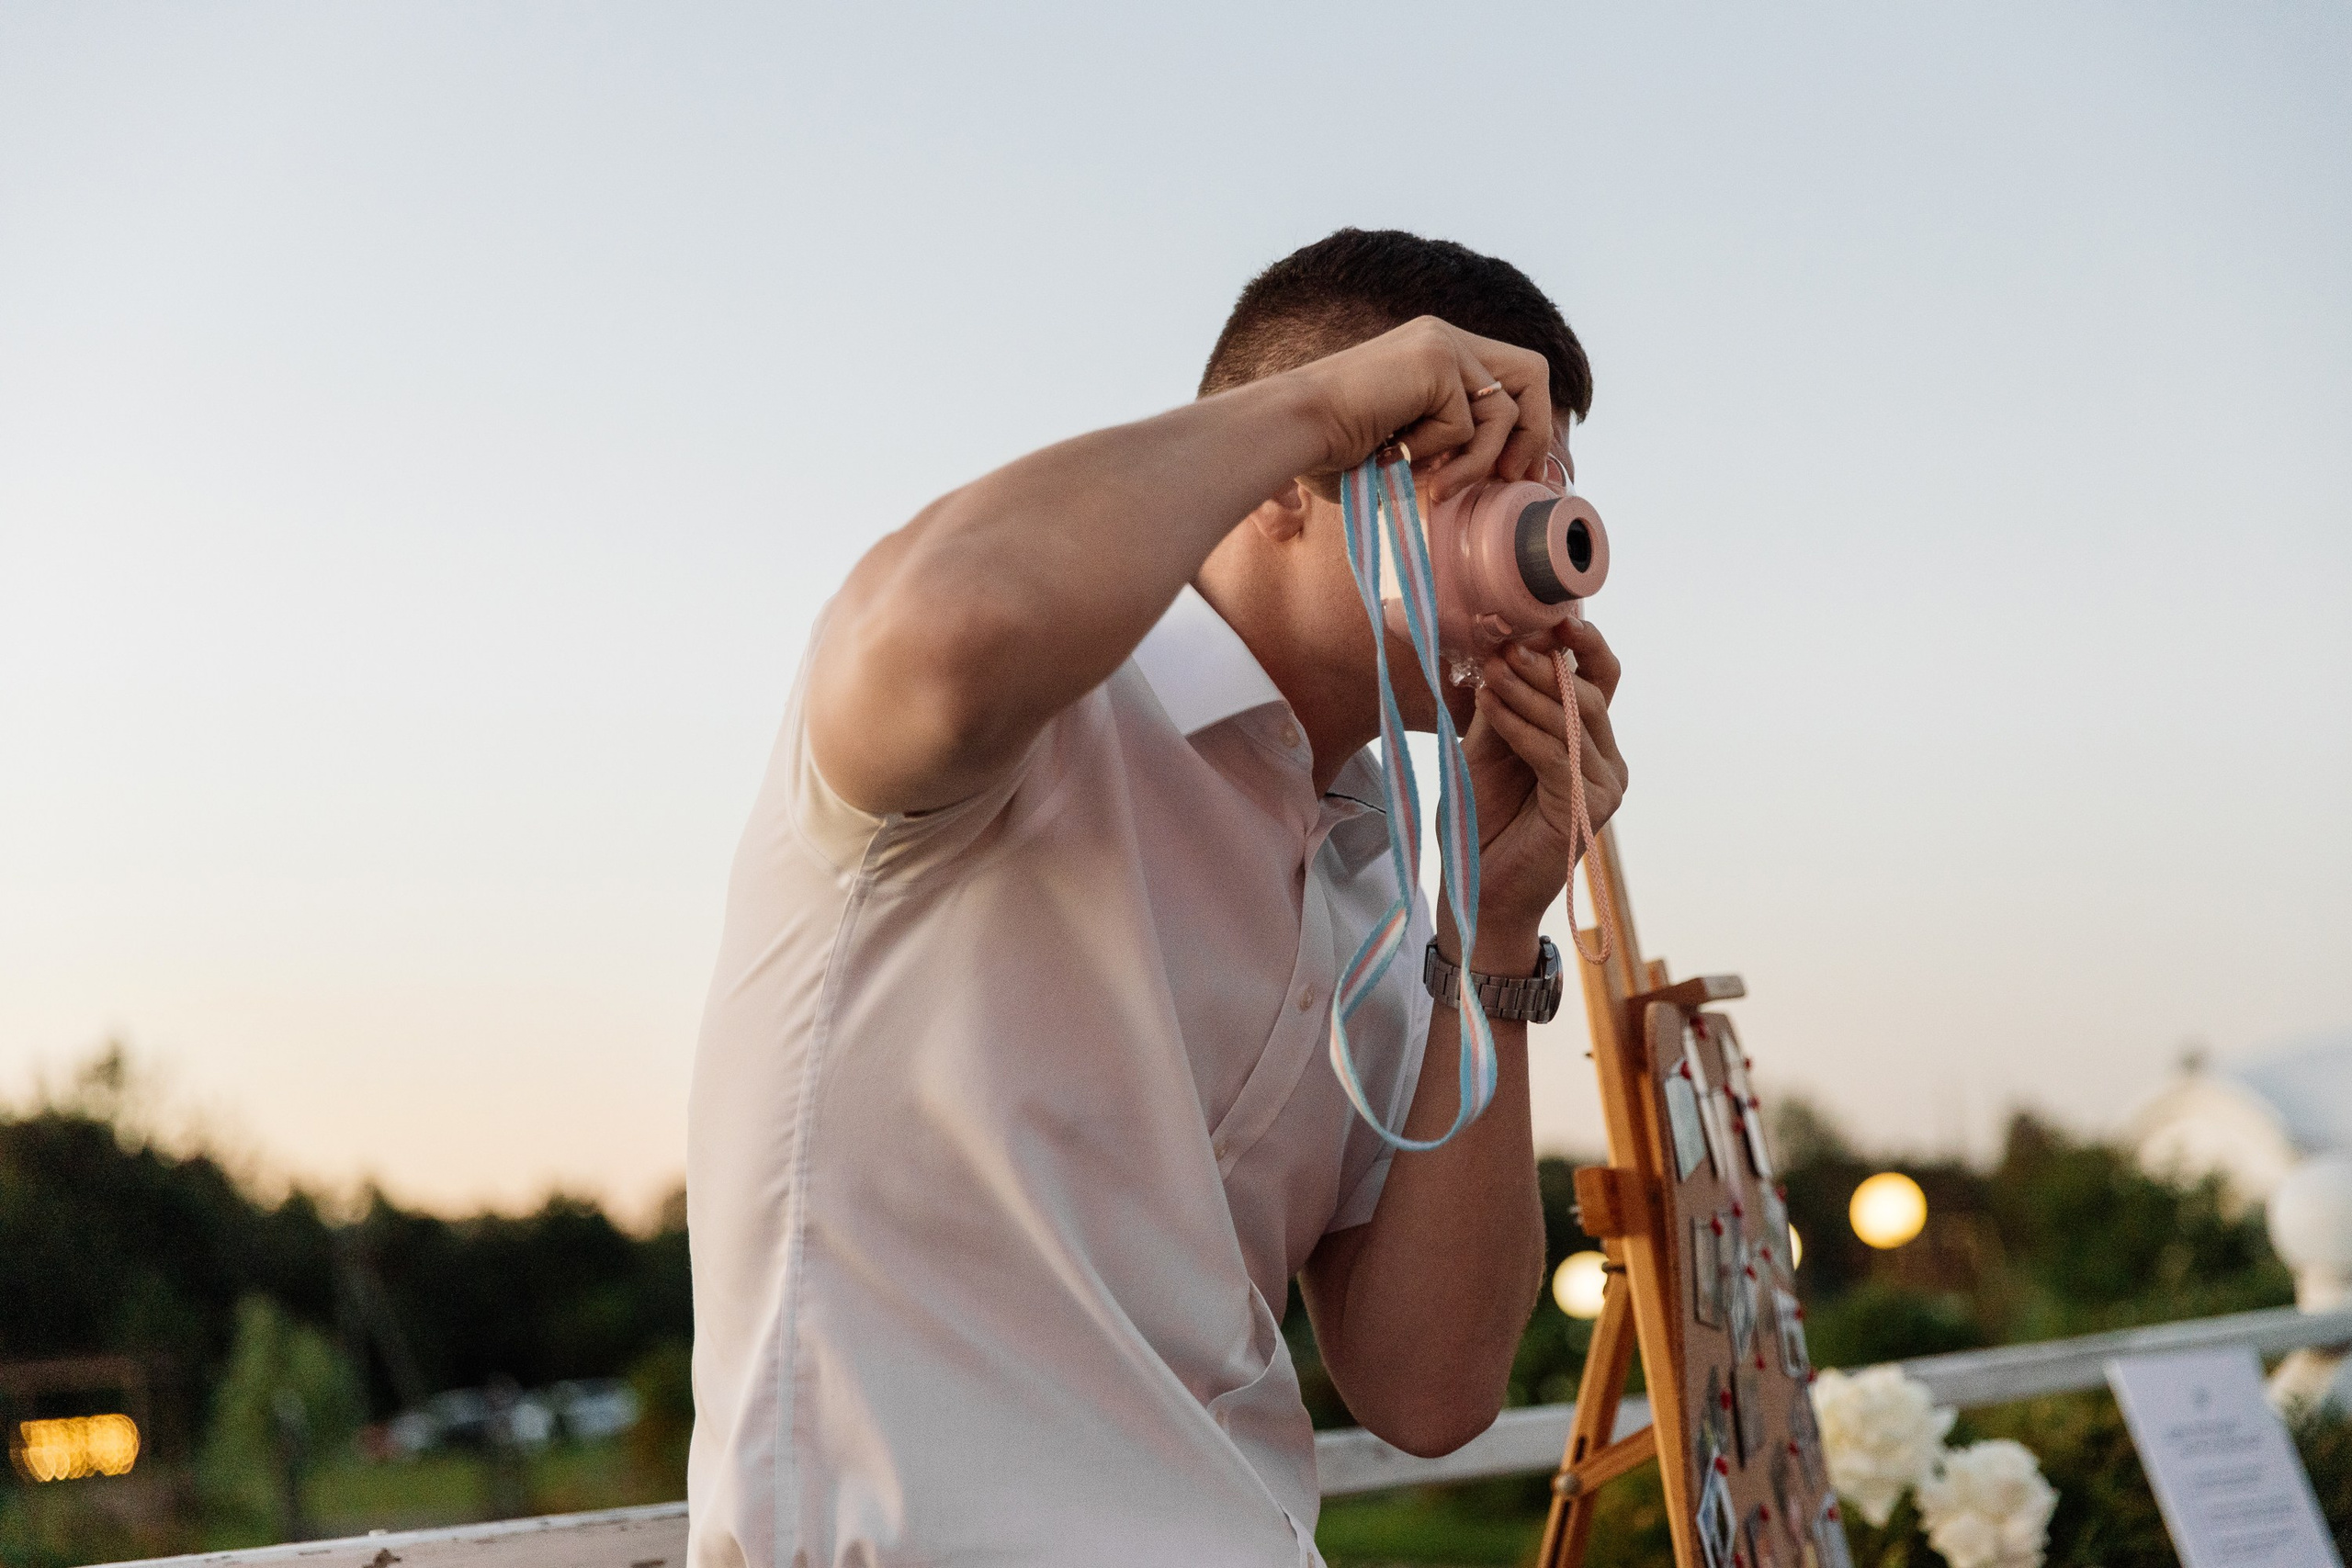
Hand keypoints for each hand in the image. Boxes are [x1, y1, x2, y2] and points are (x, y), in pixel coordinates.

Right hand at [1284, 317, 1554, 500]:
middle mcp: (1444, 338)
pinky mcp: (1437, 359)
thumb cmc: (1330, 451)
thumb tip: (1503, 473)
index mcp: (1436, 354)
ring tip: (1435, 487)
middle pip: (1532, 374)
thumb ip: (1449, 445)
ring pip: (1503, 412)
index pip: (1511, 377)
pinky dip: (1442, 456)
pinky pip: (1469, 424)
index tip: (1516, 473)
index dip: (1528, 425)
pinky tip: (1399, 458)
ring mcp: (1442, 343)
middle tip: (1513, 478)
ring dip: (1474, 462)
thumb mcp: (1406, 445)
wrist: (1293, 430)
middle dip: (1534, 433)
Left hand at [1443, 618, 1627, 972]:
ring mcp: (1604, 787)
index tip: (1547, 615)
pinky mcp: (1586, 809)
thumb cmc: (1481, 823)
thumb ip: (1503, 706)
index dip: (1582, 645)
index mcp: (1588, 744)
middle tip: (1506, 640)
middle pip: (1591, 693)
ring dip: (1529, 689)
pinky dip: (1520, 724)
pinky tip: (1491, 704)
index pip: (1599, 680)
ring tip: (1492, 667)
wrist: (1476, 891)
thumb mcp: (1486, 750)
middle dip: (1547, 663)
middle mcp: (1607, 762)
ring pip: (1574, 719)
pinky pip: (1554, 752)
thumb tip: (1503, 647)